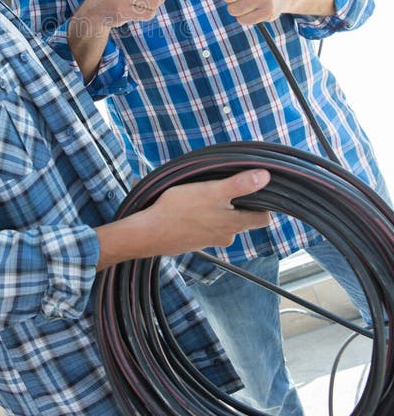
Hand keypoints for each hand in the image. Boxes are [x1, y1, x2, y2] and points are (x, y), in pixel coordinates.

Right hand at [141, 168, 270, 254]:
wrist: (150, 232)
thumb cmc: (179, 211)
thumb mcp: (211, 191)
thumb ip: (239, 185)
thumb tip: (265, 176)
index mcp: (234, 224)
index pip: (262, 218)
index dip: (263, 204)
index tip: (255, 188)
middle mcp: (225, 235)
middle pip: (243, 219)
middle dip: (238, 203)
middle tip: (226, 186)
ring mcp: (209, 239)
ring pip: (223, 222)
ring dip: (218, 209)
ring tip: (205, 193)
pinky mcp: (194, 239)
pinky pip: (206, 225)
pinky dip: (203, 216)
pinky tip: (190, 206)